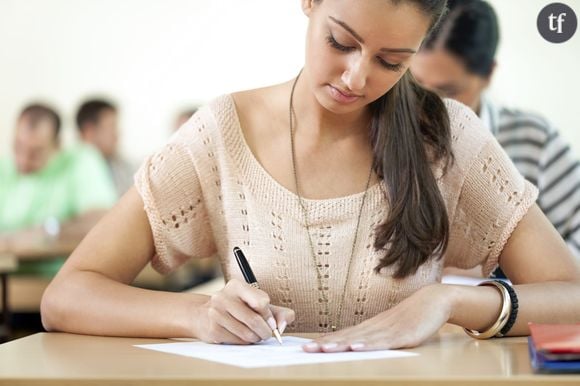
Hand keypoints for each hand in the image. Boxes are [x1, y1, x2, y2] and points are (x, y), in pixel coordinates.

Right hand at [195, 279, 294, 343]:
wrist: (205, 315)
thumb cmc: (239, 309)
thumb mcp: (259, 305)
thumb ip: (279, 313)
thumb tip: (281, 327)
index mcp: (236, 286)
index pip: (261, 302)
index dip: (269, 316)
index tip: (270, 322)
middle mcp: (223, 297)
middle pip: (254, 320)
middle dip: (265, 331)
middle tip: (267, 334)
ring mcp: (215, 313)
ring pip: (247, 333)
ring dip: (256, 338)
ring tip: (254, 335)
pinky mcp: (213, 329)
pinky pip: (237, 341)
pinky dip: (244, 343)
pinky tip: (241, 336)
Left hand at [303, 283, 452, 351]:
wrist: (435, 300)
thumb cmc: (412, 316)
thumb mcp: (390, 328)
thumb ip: (374, 336)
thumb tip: (356, 344)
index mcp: (371, 326)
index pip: (343, 334)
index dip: (325, 341)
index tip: (307, 347)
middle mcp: (376, 327)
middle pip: (347, 336)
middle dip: (326, 344)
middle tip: (306, 349)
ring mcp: (389, 330)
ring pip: (361, 339)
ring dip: (341, 344)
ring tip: (323, 349)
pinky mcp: (404, 335)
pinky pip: (384, 342)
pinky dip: (369, 345)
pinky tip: (356, 347)